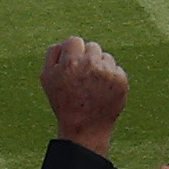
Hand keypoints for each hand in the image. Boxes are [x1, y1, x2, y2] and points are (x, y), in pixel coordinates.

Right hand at [39, 36, 129, 155]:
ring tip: (92, 86)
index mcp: (70, 62)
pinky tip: (103, 91)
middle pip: (92, 46)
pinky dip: (111, 77)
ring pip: (105, 57)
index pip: (74, 41)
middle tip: (83, 77)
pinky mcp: (121, 80)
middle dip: (87, 58)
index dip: (72, 53)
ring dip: (100, 66)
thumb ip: (52, 54)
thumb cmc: (63, 102)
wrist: (85, 127)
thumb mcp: (47, 78)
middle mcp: (90, 64)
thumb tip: (64, 41)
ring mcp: (107, 72)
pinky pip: (116, 69)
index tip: (72, 65)